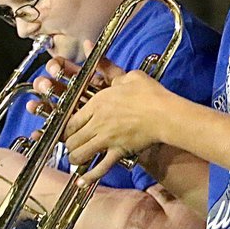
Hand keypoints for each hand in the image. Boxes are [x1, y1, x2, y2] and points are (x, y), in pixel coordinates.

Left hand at [62, 60, 172, 183]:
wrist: (164, 113)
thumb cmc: (149, 93)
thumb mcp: (127, 76)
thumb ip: (106, 66)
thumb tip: (91, 47)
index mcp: (97, 104)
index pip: (70, 120)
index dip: (65, 128)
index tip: (67, 131)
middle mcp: (97, 123)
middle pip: (71, 138)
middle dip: (68, 144)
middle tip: (71, 146)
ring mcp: (106, 139)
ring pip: (80, 153)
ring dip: (75, 157)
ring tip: (77, 158)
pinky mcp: (118, 151)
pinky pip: (100, 167)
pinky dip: (90, 176)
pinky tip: (81, 182)